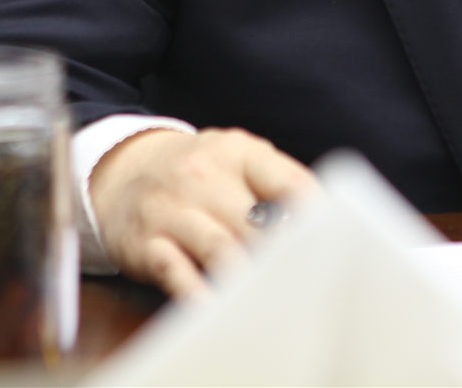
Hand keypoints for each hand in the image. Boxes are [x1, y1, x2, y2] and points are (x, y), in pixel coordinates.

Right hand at [88, 126, 316, 297]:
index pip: (288, 182)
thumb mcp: (236, 159)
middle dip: (285, 257)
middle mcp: (204, 176)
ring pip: (221, 248)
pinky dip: (199, 293)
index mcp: (238, 152)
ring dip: (249, 278)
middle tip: (312, 283)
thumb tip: (327, 221)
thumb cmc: (198, 172)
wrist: (122, 170)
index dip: (317, 216)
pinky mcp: (147, 243)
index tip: (339, 242)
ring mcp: (172, 209)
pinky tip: (218, 308)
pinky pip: (176, 272)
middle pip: (257, 223)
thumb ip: (277, 183)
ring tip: (275, 300)